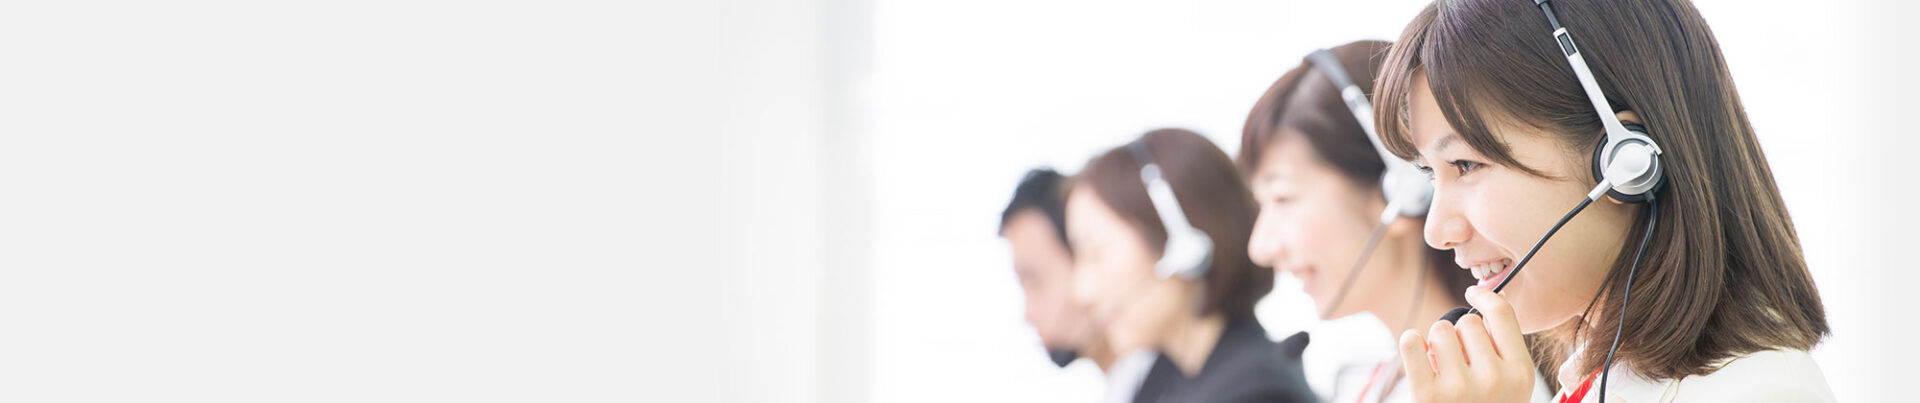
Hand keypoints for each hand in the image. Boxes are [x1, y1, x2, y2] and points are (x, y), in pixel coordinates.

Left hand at [1399, 286, 1536, 402]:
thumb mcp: (1512, 387)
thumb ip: (1504, 351)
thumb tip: (1488, 298)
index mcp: (1521, 374)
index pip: (1503, 315)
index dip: (1487, 296)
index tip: (1475, 292)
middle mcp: (1493, 379)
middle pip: (1466, 322)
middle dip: (1459, 335)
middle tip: (1459, 362)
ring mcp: (1459, 388)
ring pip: (1439, 330)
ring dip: (1435, 344)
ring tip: (1442, 369)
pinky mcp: (1427, 395)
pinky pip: (1411, 342)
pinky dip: (1411, 343)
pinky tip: (1418, 355)